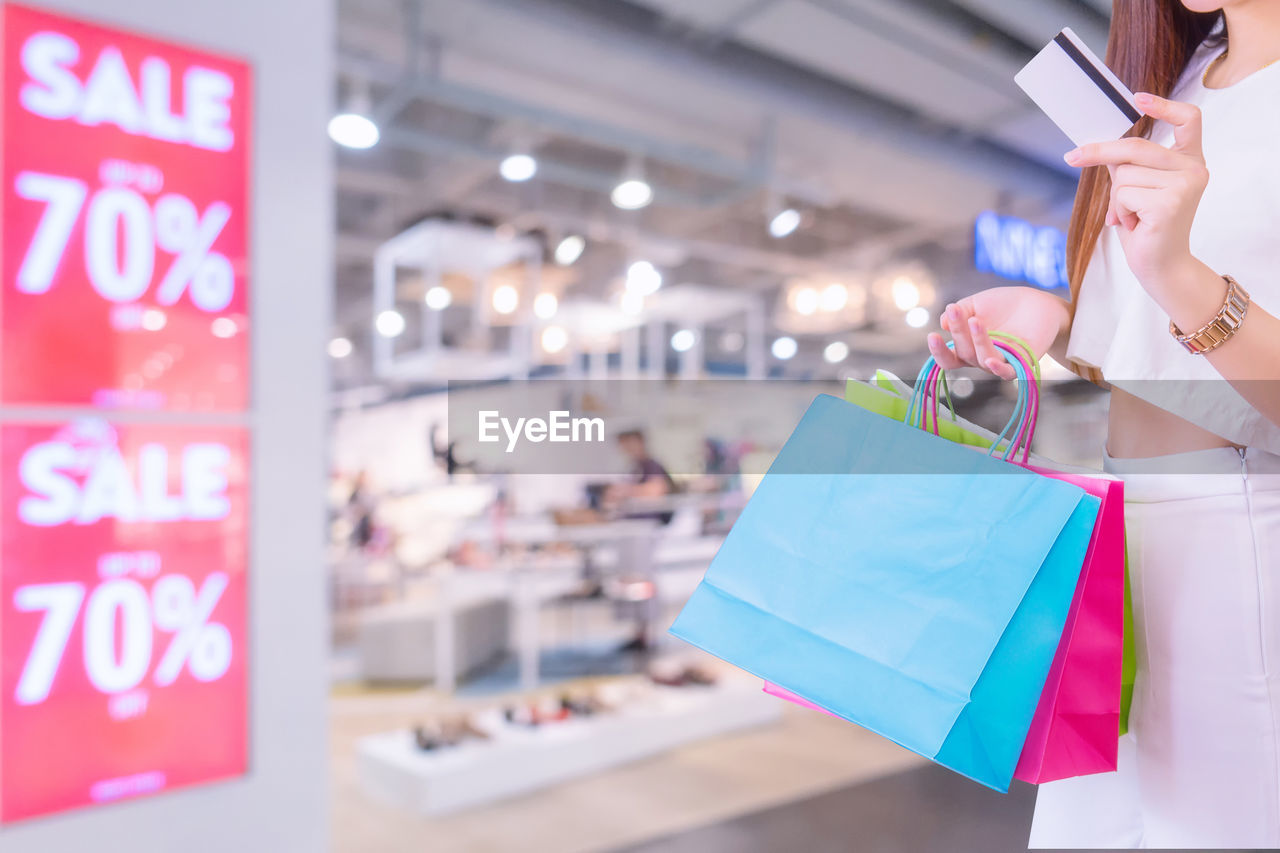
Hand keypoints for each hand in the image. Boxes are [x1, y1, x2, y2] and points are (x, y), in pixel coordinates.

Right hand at [927, 286, 1069, 379]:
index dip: (939, 351)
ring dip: (977, 341)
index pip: (949, 358)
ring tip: (975, 320)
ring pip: (981, 360)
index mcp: (967, 348)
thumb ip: (960, 311)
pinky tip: (990, 360)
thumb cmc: (1004, 305)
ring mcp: (1000, 362)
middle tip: (955, 311)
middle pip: (963, 354)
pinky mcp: (1020, 363)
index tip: (932, 335)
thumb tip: (943, 323)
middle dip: (957, 332)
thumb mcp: (976, 303)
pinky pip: (1006, 372)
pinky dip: (998, 368)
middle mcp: (980, 358)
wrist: (1037, 303)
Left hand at [1065, 93, 1207, 295]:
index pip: (1189, 120)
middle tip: (1071, 157)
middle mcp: (1194, 169)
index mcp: (1190, 160)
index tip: (1137, 98)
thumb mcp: (1135, 189)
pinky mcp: (1171, 203)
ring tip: (1132, 216)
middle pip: (1136, 147)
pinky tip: (1135, 225)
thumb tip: (1101, 145)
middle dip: (1099, 153)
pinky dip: (1119, 211)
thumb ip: (1127, 164)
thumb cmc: (1146, 228)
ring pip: (1124, 174)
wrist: (1160, 266)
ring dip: (1117, 199)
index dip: (1164, 106)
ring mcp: (1186, 185)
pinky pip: (1124, 194)